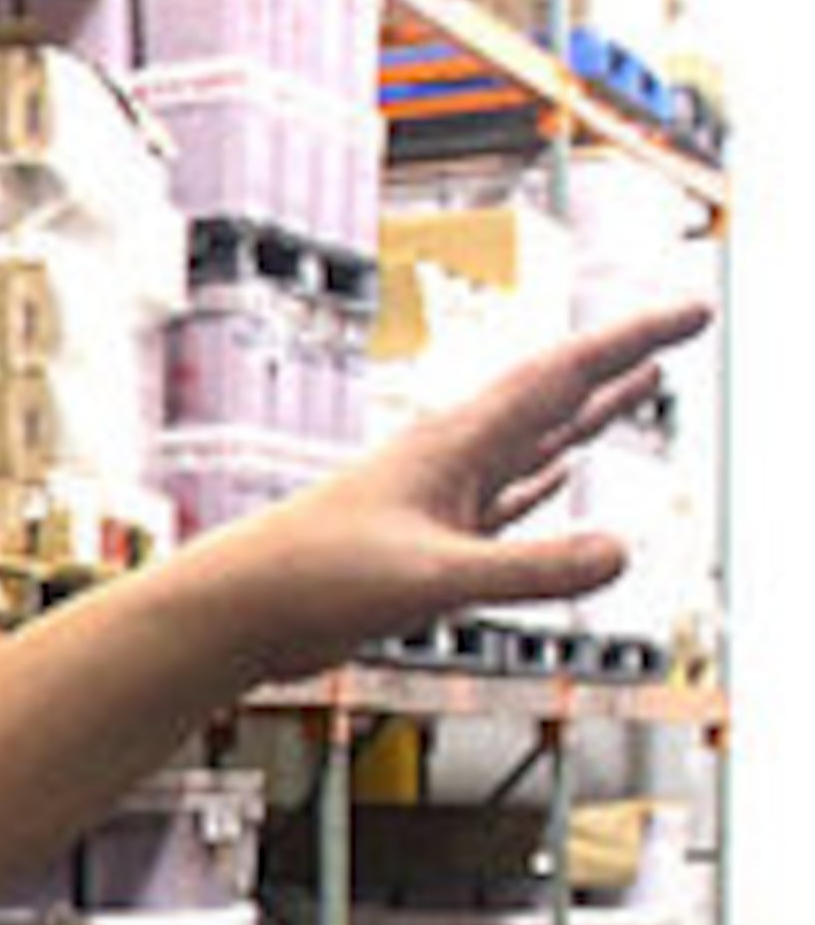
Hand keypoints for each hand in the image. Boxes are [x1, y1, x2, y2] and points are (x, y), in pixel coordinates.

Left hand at [185, 300, 706, 684]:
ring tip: (640, 384)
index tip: (692, 311)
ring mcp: (438, 499)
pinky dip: (541, 481)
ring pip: (534, 443)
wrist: (233, 612)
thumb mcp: (435, 579)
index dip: (633, 342)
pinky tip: (561, 473)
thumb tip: (620, 552)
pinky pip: (503, 499)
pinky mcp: (424, 542)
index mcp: (455, 446)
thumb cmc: (311, 584)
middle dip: (625, 361)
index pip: (564, 377)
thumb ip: (527, 569)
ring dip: (591, 414)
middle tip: (682, 328)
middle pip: (558, 396)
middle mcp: (451, 459)